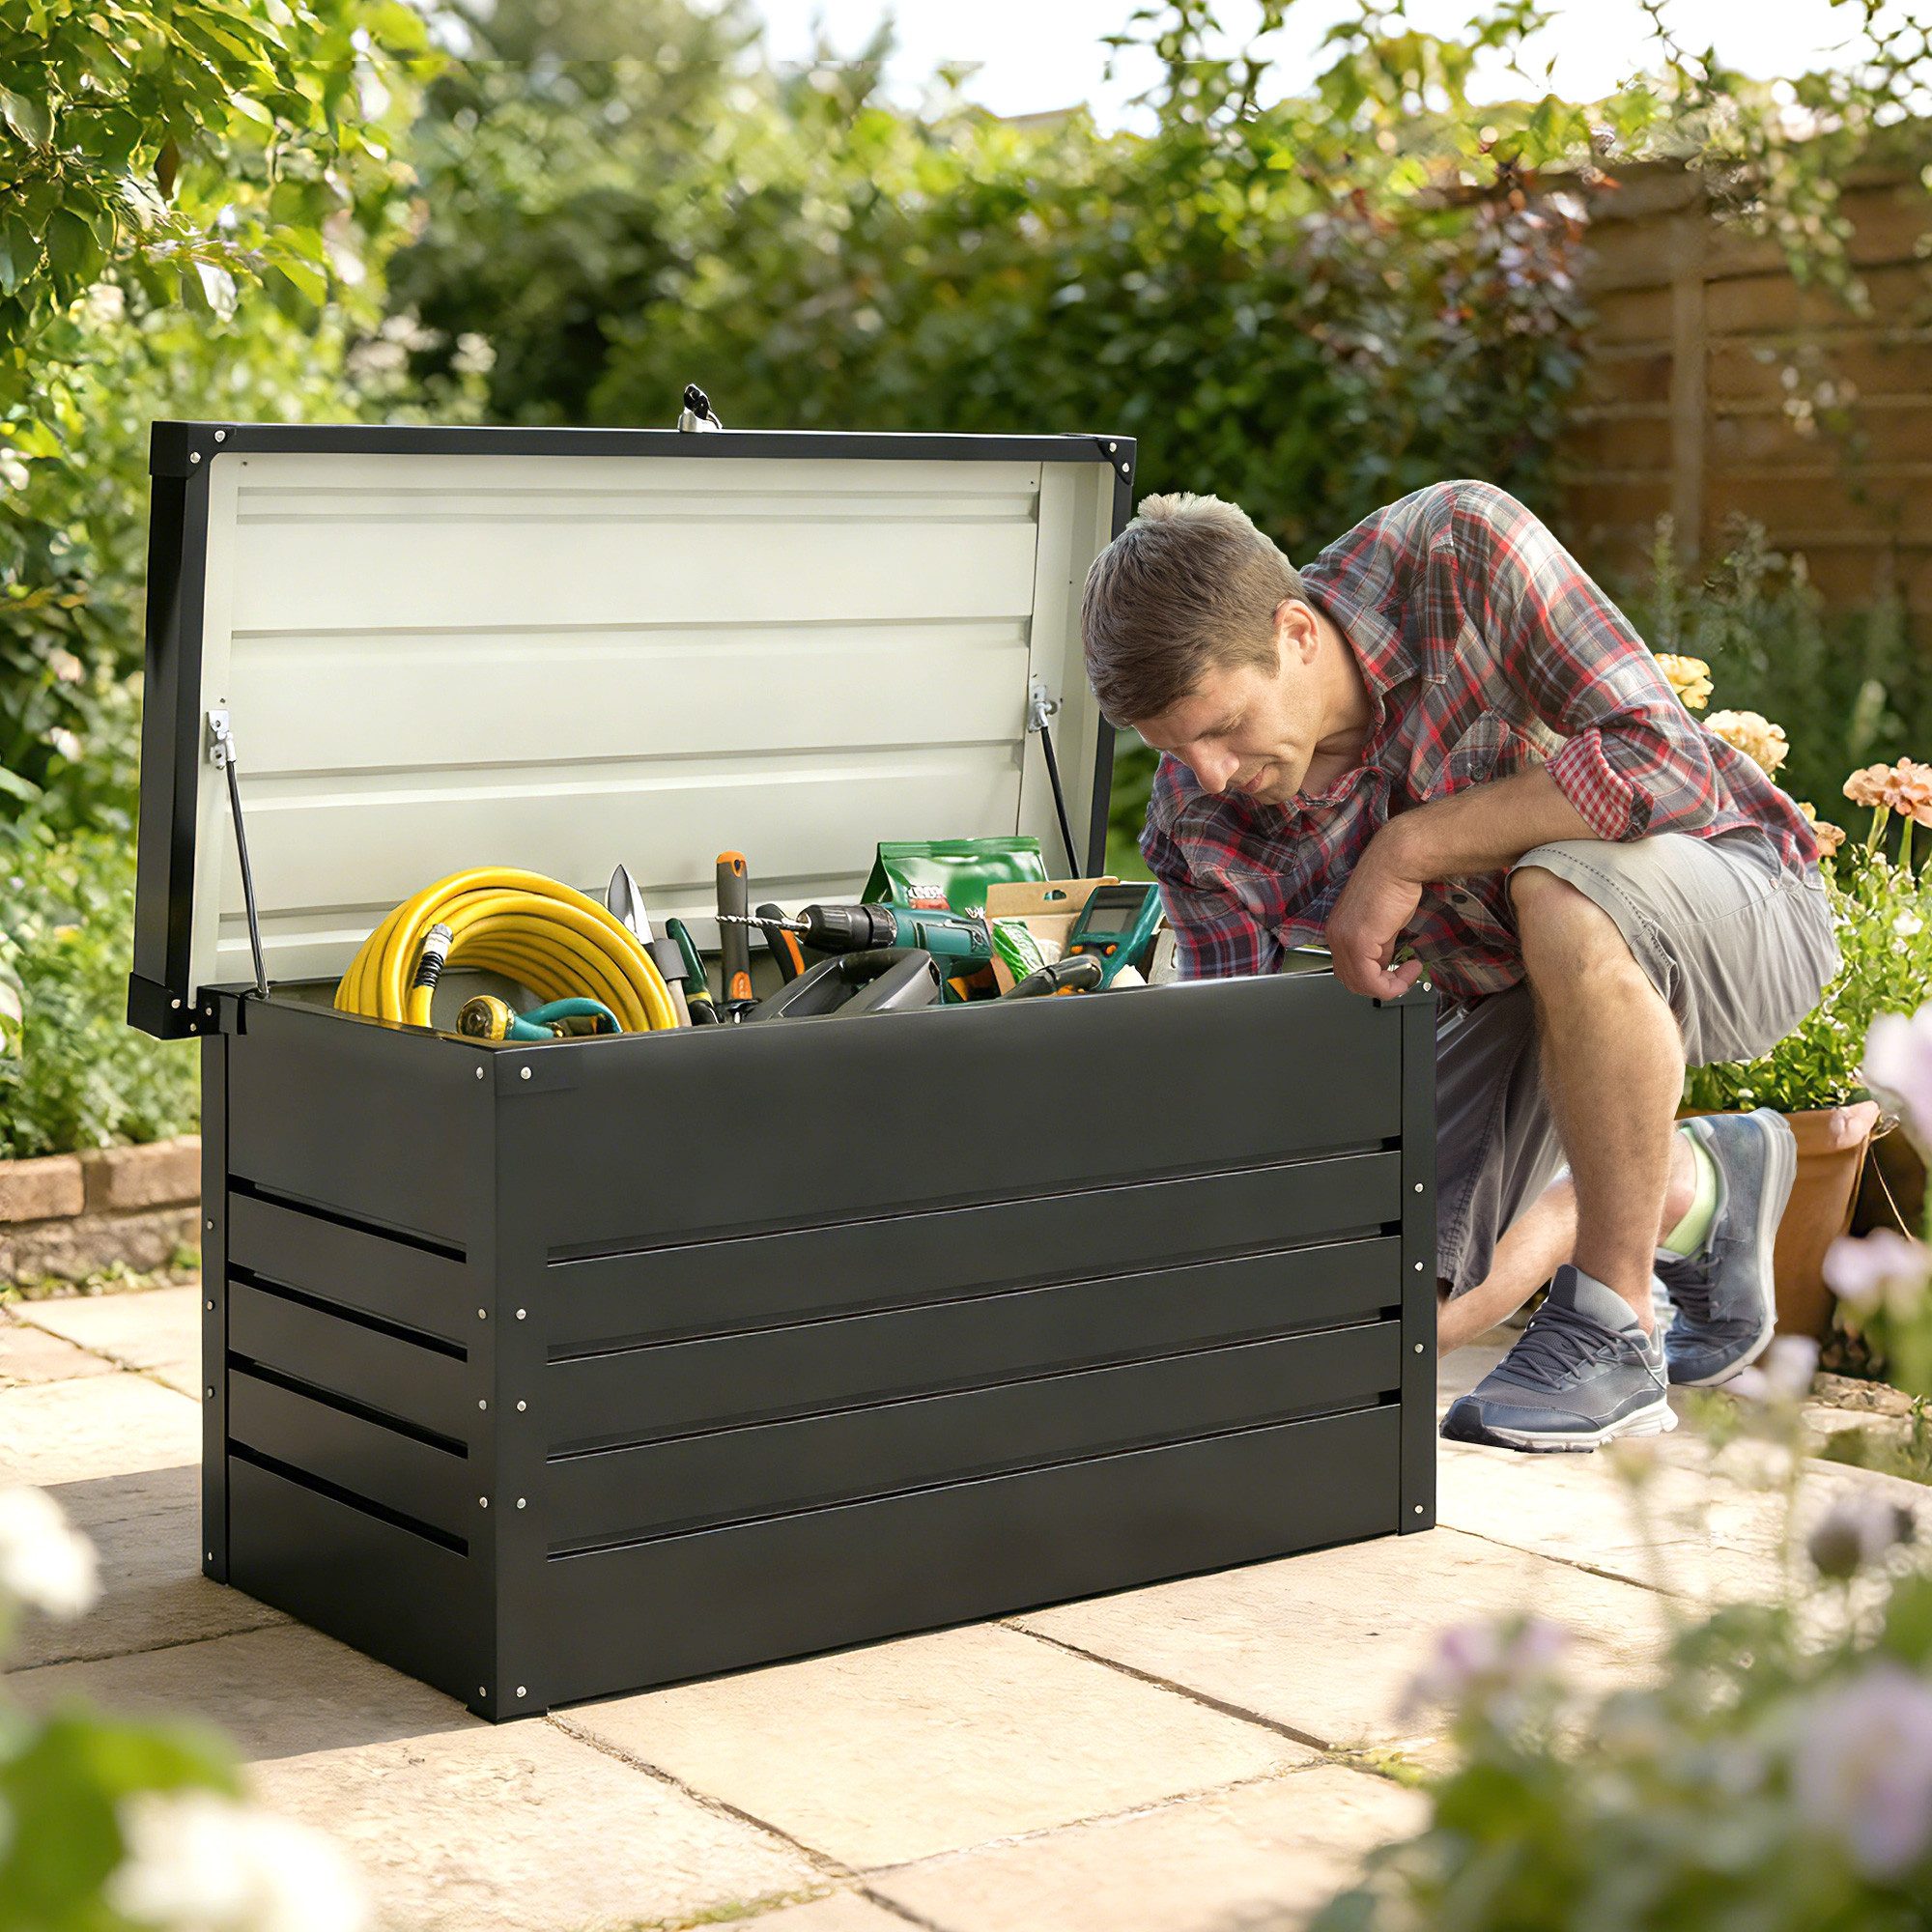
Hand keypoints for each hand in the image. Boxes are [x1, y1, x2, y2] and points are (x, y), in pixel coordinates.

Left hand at [1323, 835, 1425, 998]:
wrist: (1397, 863)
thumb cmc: (1393, 883)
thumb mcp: (1384, 924)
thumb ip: (1379, 947)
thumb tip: (1384, 963)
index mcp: (1338, 930)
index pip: (1348, 970)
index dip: (1375, 978)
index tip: (1398, 972)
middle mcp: (1335, 936)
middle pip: (1351, 981)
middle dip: (1381, 986)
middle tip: (1403, 977)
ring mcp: (1344, 939)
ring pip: (1360, 984)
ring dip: (1389, 986)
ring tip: (1408, 973)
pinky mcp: (1358, 941)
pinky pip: (1371, 981)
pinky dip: (1392, 984)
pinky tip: (1409, 969)